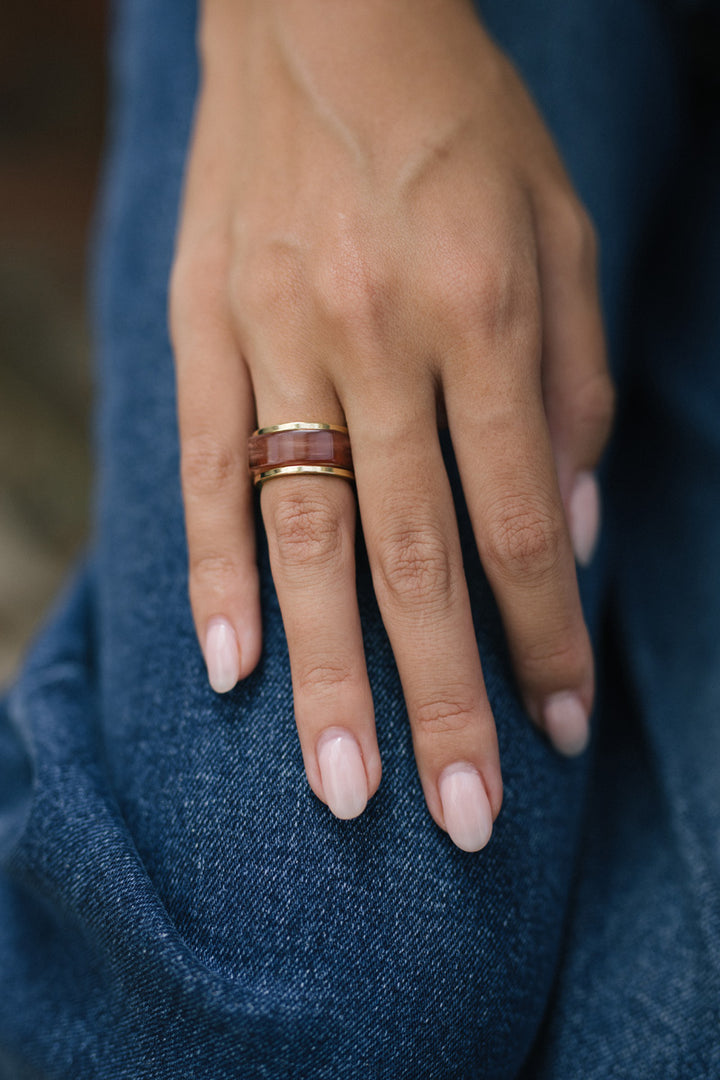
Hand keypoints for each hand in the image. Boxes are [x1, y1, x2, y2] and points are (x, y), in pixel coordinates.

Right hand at [169, 0, 613, 850]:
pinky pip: (207, 466)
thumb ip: (570, 383)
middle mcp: (378, 336)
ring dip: (327, 672)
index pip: (522, 521)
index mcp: (485, 312)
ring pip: (305, 534)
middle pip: (414, 557)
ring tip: (344, 789)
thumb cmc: (462, 124)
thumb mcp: (562, 229)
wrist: (323, 10)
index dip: (548, 637)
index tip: (561, 727)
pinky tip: (229, 667)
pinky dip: (214, 571)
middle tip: (461, 819)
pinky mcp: (202, 325)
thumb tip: (567, 524)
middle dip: (443, 700)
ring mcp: (276, 335)